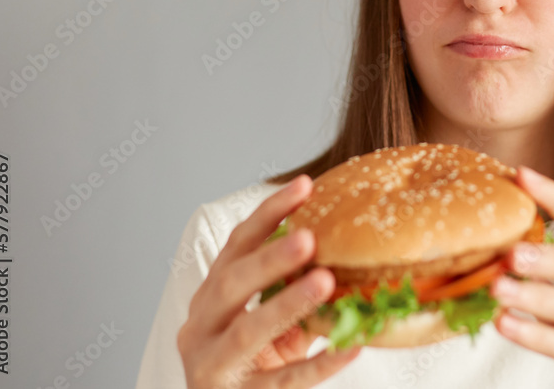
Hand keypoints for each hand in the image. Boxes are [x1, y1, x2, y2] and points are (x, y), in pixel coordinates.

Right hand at [176, 175, 361, 387]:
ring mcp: (212, 366)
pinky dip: (318, 365)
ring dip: (287, 304)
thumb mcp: (273, 324)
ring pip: (247, 331)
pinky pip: (282, 382)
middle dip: (270, 258)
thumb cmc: (255, 364)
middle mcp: (201, 327)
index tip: (305, 185)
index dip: (269, 214)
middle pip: (231, 284)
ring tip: (325, 282)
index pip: (236, 246)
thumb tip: (352, 252)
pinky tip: (350, 349)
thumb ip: (299, 291)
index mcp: (210, 297)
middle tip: (310, 237)